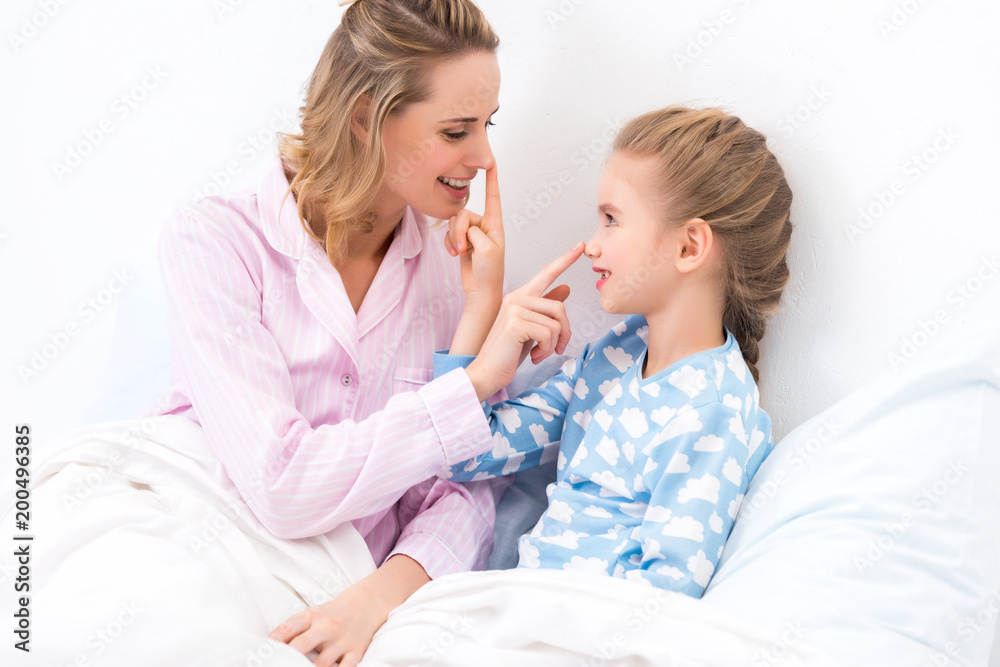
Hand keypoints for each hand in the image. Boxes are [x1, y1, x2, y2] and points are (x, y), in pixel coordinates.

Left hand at [268, 555, 429, 666]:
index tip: (263, 654)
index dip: (273, 642)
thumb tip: (270, 647)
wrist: (368, 602)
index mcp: (312, 616)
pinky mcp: (357, 651)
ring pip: (321, 664)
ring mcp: (342, 640)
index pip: (288, 628)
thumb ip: (293, 630)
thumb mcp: (313, 614)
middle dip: (287, 659)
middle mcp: (327, 627)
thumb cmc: (334, 612)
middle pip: (302, 646)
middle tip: (279, 665)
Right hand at [445, 165, 503, 305]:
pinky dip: (448, 242)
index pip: (493, 197)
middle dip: (458, 230)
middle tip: (461, 249)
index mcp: (495, 225)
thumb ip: (474, 231)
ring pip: (454, 223)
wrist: (481, 292)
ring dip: (453, 238)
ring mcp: (472, 234)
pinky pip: (448, 233)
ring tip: (459, 253)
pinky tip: (454, 254)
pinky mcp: (461, 241)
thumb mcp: (486, 249)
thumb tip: (463, 227)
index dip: (492, 180)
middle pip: (463, 213)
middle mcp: (484, 226)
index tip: (490, 162)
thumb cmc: (489, 273)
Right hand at [465, 242, 584, 401]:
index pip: (546, 274)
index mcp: (520, 297)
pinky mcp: (516, 323)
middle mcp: (516, 298)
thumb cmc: (508, 353)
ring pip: (557, 323)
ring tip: (539, 353)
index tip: (580, 245)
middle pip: (559, 307)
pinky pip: (549, 334)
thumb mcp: (532, 329)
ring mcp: (514, 309)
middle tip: (557, 349)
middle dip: (565, 333)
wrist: (487, 372)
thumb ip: (546, 309)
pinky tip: (533, 356)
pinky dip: (547, 350)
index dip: (565, 260)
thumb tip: (566, 288)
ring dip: (553, 345)